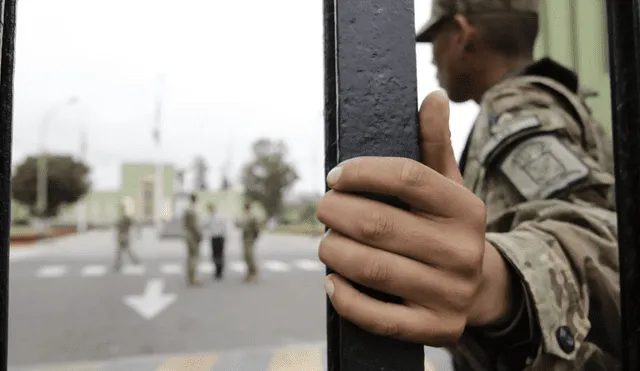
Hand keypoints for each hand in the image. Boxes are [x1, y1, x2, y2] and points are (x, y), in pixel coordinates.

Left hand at [316, 91, 511, 345]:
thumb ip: (436, 144)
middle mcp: (462, 250)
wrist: (481, 288)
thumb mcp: (448, 186)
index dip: (362, 172)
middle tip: (323, 208)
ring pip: (373, 268)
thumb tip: (434, 96)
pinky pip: (379, 317)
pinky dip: (346, 298)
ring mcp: (450, 293)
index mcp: (465, 208)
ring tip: (325, 242)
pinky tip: (332, 281)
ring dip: (334, 252)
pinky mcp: (436, 328)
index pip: (407, 178)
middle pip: (379, 224)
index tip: (335, 175)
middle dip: (336, 213)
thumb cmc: (448, 228)